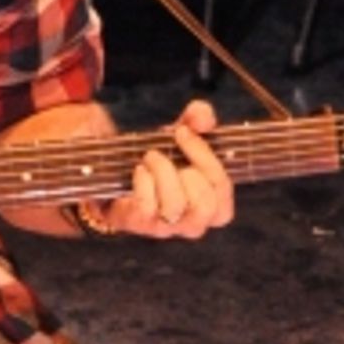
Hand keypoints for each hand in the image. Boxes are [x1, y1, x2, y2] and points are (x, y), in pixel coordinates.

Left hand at [110, 98, 233, 239]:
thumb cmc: (164, 162)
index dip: (206, 158)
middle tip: (167, 152)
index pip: (222, 188)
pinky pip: (148, 207)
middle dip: (187, 171)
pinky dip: (143, 182)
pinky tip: (139, 170)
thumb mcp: (183, 137)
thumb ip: (197, 120)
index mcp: (215, 206)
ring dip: (163, 172)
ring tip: (150, 158)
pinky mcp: (141, 225)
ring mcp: (168, 227)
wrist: (121, 180)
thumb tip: (202, 116)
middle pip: (205, 204)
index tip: (182, 132)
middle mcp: (194, 223)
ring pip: (176, 205)